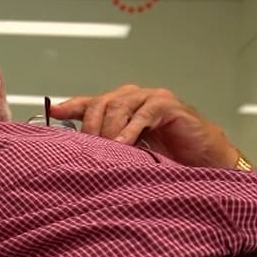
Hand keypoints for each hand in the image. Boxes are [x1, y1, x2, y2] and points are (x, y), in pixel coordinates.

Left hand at [48, 84, 239, 169]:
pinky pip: (144, 113)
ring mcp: (151, 99)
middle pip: (101, 103)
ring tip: (106, 149)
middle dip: (91, 126)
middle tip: (88, 148)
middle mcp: (134, 97)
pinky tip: (124, 144)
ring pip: (119, 106)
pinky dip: (131, 129)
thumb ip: (108, 146)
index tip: (53, 112)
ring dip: (109, 130)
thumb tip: (80, 153)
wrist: (203, 158)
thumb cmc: (167, 155)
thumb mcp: (129, 152)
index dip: (71, 106)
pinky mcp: (168, 106)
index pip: (91, 102)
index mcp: (122, 106)